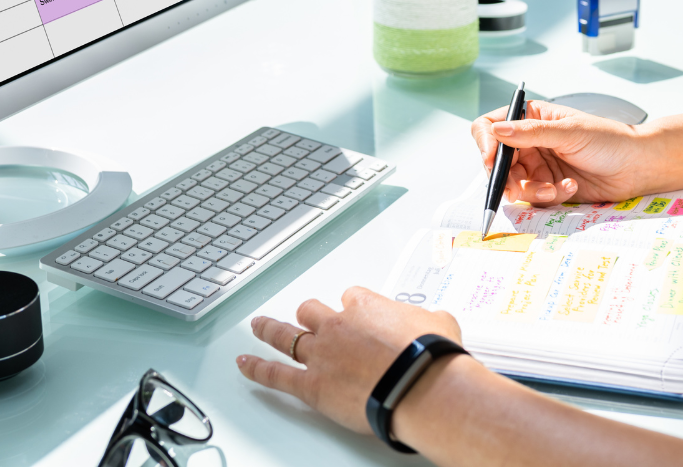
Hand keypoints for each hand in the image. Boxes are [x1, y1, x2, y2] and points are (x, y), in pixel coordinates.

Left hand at [236, 287, 462, 432]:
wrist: (418, 384)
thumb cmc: (429, 354)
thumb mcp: (439, 323)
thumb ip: (428, 320)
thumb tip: (436, 323)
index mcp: (367, 305)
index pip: (351, 297)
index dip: (352, 306)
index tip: (356, 314)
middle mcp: (338, 325)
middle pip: (312, 311)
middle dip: (309, 314)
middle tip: (306, 316)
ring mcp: (321, 354)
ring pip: (287, 336)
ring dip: (270, 330)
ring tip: (258, 325)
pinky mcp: (311, 385)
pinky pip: (276, 375)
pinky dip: (257, 369)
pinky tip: (244, 364)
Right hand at [471, 99, 663, 204]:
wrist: (636, 167)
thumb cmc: (608, 139)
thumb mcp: (569, 132)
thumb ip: (531, 132)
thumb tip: (497, 130)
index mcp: (531, 117)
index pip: (491, 127)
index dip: (486, 143)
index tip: (492, 160)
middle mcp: (529, 141)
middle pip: (496, 162)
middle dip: (508, 177)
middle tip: (523, 186)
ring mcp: (537, 165)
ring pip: (513, 184)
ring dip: (531, 190)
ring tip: (555, 189)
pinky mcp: (547, 187)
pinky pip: (533, 198)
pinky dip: (548, 196)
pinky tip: (570, 188)